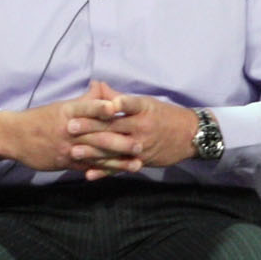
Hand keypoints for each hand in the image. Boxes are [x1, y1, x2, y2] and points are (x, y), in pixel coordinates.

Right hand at [0, 88, 192, 176]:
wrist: (16, 137)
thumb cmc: (41, 119)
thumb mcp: (61, 106)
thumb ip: (85, 99)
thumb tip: (102, 86)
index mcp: (68, 113)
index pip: (87, 109)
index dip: (101, 108)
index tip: (117, 107)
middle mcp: (69, 131)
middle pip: (96, 136)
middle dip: (120, 141)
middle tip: (140, 143)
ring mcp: (69, 148)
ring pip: (96, 155)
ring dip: (118, 161)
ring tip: (137, 163)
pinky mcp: (67, 162)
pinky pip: (88, 167)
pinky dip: (104, 171)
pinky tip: (119, 173)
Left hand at [60, 80, 201, 176]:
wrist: (190, 136)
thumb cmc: (165, 115)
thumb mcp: (146, 103)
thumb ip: (120, 97)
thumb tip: (97, 85)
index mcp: (142, 109)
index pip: (123, 105)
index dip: (106, 106)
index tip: (92, 105)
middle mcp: (142, 127)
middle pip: (113, 127)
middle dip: (90, 128)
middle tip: (70, 127)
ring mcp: (141, 145)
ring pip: (114, 149)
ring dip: (93, 151)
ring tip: (73, 151)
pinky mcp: (141, 161)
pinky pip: (120, 167)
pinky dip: (104, 172)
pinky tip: (89, 174)